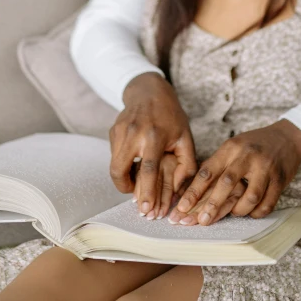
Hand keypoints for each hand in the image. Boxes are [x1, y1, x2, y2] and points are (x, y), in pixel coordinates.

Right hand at [109, 73, 196, 216]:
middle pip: (119, 169)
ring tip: (137, 179)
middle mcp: (134, 133)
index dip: (146, 191)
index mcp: (154, 136)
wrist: (149, 91)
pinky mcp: (113, 131)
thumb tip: (181, 191)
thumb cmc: (171, 116)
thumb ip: (187, 164)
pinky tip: (134, 162)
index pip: (147, 169)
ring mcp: (120, 131)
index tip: (144, 209)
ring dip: (123, 177)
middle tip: (135, 197)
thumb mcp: (185, 137)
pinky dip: (122, 164)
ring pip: (114, 165)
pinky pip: (114, 156)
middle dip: (124, 188)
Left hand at [169, 119, 300, 225]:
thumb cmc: (253, 146)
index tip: (181, 208)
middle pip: (226, 183)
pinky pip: (267, 204)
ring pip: (249, 197)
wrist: (286, 137)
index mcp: (231, 148)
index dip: (193, 192)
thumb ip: (216, 167)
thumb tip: (192, 193)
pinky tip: (251, 212)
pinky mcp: (280, 179)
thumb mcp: (232, 148)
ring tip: (233, 213)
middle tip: (201, 221)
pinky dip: (257, 213)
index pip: (208, 171)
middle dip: (212, 205)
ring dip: (239, 210)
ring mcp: (265, 168)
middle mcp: (247, 156)